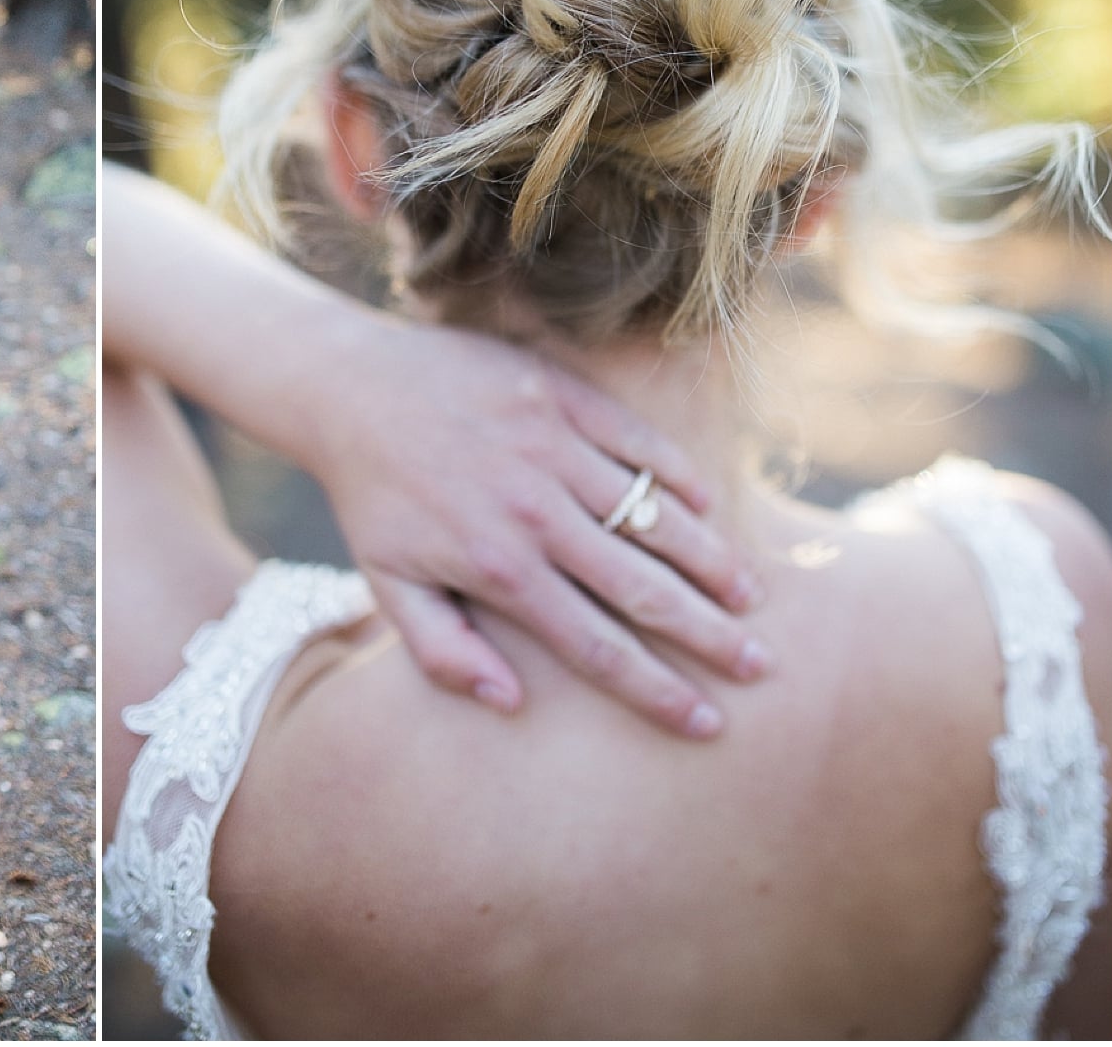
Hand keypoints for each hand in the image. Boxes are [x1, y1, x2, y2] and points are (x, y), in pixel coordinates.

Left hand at [316, 316, 765, 738]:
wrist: (350, 388)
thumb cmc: (372, 498)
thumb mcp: (387, 583)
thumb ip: (442, 650)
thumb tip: (510, 703)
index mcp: (496, 567)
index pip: (596, 646)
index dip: (656, 691)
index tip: (705, 723)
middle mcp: (534, 512)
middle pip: (644, 589)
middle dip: (710, 636)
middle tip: (761, 668)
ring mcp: (551, 448)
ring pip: (654, 517)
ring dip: (711, 561)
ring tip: (751, 598)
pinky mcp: (560, 395)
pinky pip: (638, 443)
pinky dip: (678, 478)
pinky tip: (706, 510)